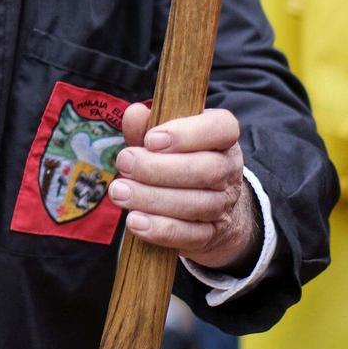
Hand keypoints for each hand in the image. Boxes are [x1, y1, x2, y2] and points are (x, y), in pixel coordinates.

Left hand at [110, 103, 257, 271]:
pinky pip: (191, 235)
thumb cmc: (173, 161)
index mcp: (221, 138)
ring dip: (152, 198)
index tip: (150, 140)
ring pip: (197, 204)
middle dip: (159, 168)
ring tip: (119, 192)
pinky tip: (135, 221)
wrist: (201, 209)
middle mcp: (228, 170)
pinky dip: (161, 230)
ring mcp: (223, 204)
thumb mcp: (159, 139)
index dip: (187, 133)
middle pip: (207, 169)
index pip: (222, 128)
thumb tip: (135, 113)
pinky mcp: (211, 234)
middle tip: (124, 163)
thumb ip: (146, 126)